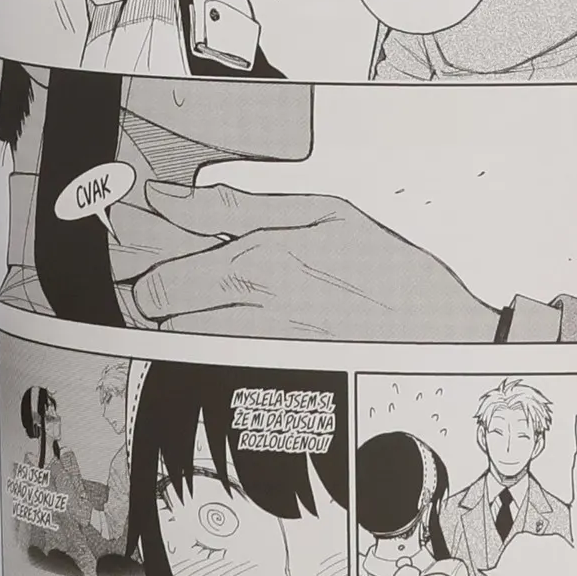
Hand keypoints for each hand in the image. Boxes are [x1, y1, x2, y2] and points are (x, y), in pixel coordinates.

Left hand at [125, 182, 498, 340]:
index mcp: (261, 266)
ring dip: (180, 316)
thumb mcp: (320, 211)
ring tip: (206, 290)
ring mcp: (262, 354)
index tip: (131, 245)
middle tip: (162, 267)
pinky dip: (210, 339)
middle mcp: (254, 316)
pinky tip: (232, 319)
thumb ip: (235, 207)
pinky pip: (216, 362)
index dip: (137, 264)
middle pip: (161, 317)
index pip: (160, 281)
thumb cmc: (389, 269)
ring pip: (183, 342)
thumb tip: (170, 197)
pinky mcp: (273, 378)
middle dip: (153, 290)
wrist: (445, 335)